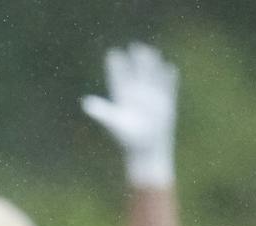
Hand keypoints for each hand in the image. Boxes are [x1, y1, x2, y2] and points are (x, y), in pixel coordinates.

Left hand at [81, 41, 177, 188]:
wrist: (146, 150)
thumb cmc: (128, 139)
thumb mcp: (114, 123)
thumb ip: (101, 112)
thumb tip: (85, 103)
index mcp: (122, 97)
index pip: (118, 78)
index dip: (115, 66)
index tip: (112, 54)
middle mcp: (136, 94)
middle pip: (136, 73)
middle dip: (136, 60)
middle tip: (134, 46)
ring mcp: (151, 97)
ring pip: (151, 77)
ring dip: (152, 65)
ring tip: (151, 52)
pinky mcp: (165, 103)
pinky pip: (167, 88)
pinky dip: (168, 79)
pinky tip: (170, 69)